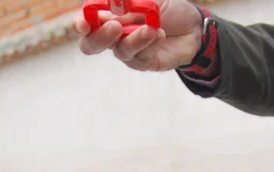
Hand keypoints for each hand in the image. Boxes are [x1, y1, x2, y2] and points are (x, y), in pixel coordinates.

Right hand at [75, 0, 203, 71]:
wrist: (192, 25)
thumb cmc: (167, 7)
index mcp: (109, 16)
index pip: (86, 22)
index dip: (80, 24)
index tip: (83, 23)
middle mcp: (114, 35)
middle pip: (91, 45)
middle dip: (100, 37)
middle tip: (115, 27)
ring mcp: (127, 50)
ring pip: (120, 51)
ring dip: (135, 39)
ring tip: (152, 28)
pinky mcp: (142, 62)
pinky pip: (140, 56)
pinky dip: (150, 43)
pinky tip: (161, 34)